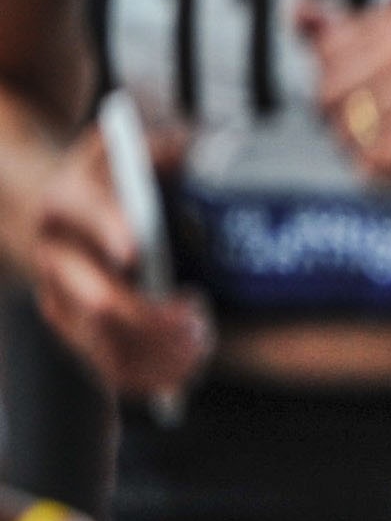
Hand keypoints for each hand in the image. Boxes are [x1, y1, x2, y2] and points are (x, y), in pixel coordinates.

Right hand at [23, 125, 206, 398]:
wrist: (47, 210)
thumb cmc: (105, 178)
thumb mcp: (125, 146)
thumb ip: (164, 143)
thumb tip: (213, 145)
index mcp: (67, 202)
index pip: (82, 213)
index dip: (107, 228)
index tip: (135, 248)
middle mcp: (58, 257)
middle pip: (100, 300)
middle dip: (154, 316)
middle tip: (198, 311)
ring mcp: (62, 301)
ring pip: (107, 346)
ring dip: (163, 352)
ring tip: (202, 338)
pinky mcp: (75, 334)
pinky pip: (111, 371)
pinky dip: (154, 377)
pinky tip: (188, 362)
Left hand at [302, 0, 390, 225]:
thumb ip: (342, 36)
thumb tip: (297, 8)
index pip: (329, 50)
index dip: (339, 78)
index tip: (378, 85)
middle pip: (329, 90)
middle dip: (345, 117)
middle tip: (388, 121)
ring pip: (343, 126)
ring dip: (362, 146)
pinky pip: (363, 156)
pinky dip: (378, 168)